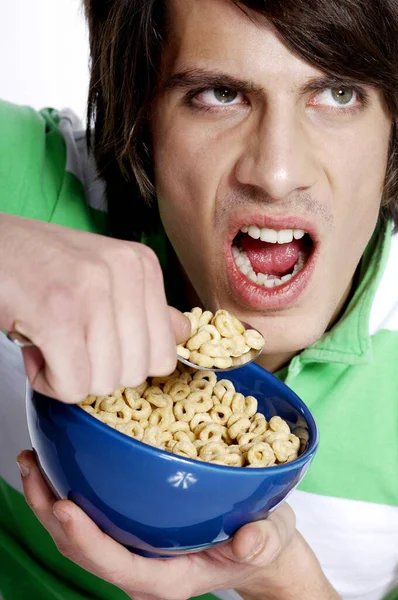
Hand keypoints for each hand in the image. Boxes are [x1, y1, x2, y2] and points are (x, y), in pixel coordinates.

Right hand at [0, 213, 189, 402]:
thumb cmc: (39, 265)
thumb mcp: (103, 276)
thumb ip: (145, 308)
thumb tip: (182, 333)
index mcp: (142, 265)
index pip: (166, 352)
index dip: (126, 361)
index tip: (94, 341)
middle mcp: (126, 272)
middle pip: (138, 372)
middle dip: (97, 371)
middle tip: (66, 341)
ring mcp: (94, 290)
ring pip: (105, 382)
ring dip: (68, 376)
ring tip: (47, 339)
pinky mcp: (58, 312)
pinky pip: (74, 385)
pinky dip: (49, 382)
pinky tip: (35, 350)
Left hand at [17, 449, 301, 599]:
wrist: (257, 544)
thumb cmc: (260, 542)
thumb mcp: (270, 539)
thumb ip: (263, 541)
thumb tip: (250, 539)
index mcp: (169, 579)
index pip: (118, 566)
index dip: (86, 541)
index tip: (65, 506)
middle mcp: (142, 569)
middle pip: (83, 551)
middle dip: (50, 513)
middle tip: (33, 468)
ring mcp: (132, 551)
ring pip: (77, 537)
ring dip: (49, 501)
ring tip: (34, 461)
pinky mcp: (130, 532)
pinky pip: (90, 519)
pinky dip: (68, 492)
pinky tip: (60, 463)